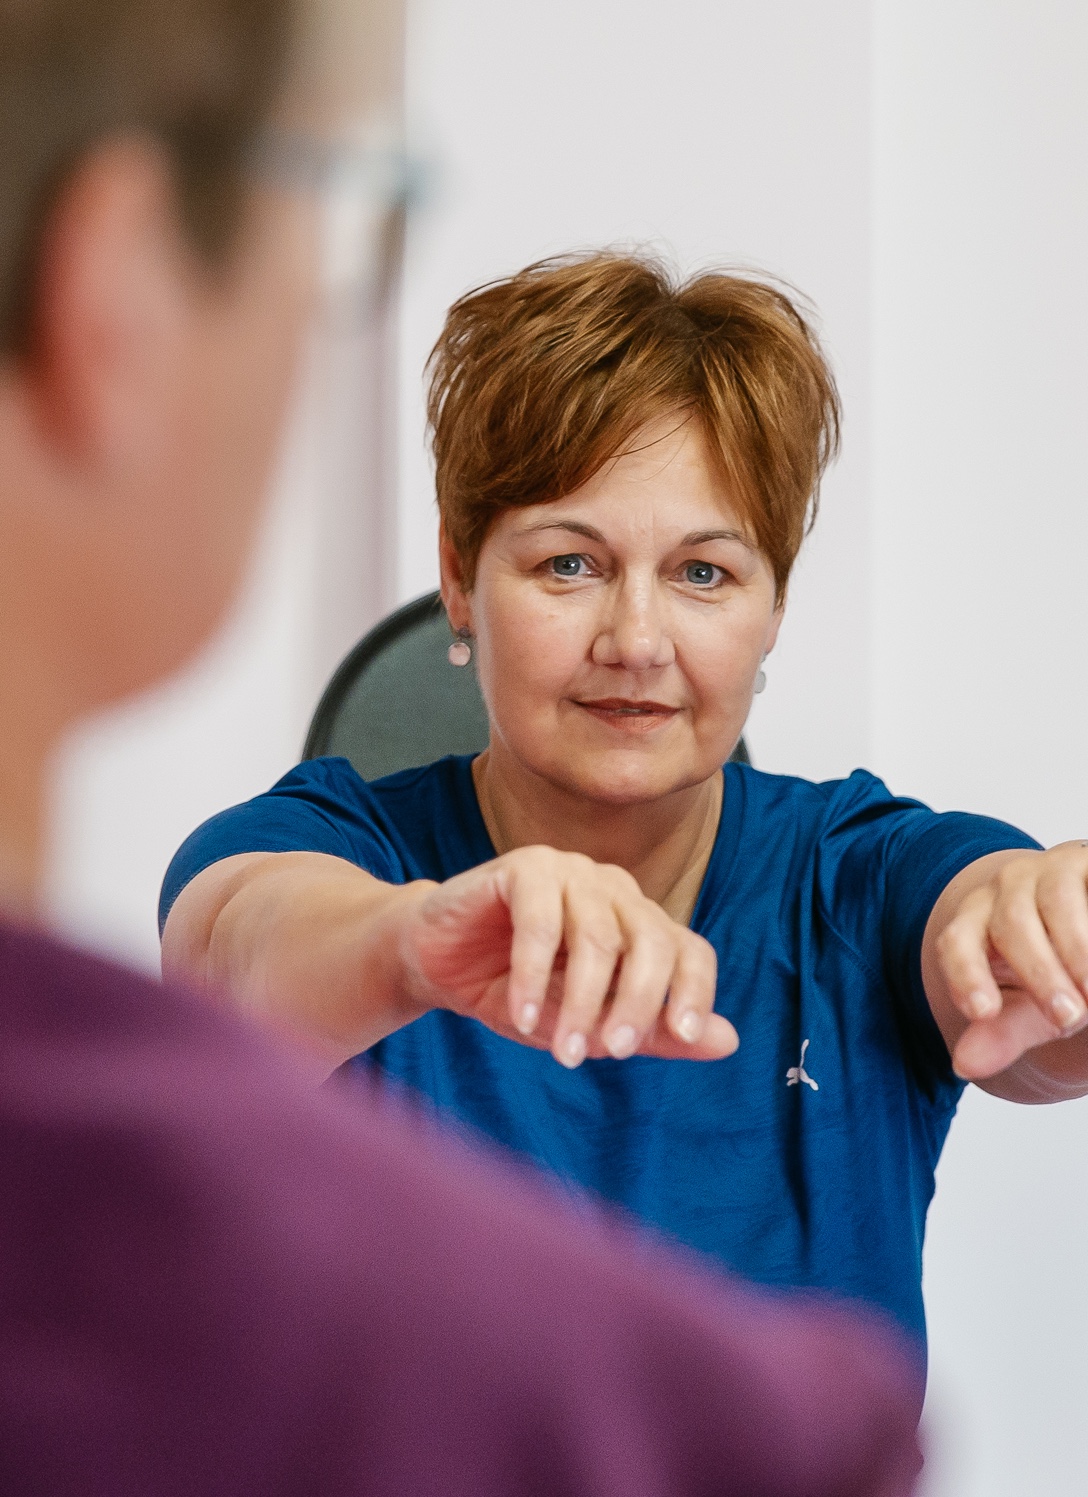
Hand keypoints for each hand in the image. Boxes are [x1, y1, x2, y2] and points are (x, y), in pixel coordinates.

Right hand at [392, 846, 737, 1067]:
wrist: (435, 965)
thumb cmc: (513, 993)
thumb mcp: (584, 1026)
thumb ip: (652, 1033)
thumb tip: (727, 1043)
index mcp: (640, 924)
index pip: (690, 950)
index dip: (695, 991)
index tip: (684, 1035)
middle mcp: (615, 891)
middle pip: (652, 941)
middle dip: (638, 1001)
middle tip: (613, 1051)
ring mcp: (572, 872)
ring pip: (598, 936)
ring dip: (580, 1000)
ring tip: (562, 1050)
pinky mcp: (524, 867)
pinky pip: (541, 921)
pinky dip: (532, 976)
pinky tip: (519, 1016)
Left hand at [935, 843, 1087, 1081]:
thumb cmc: (1054, 973)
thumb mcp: (1029, 1008)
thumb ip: (1000, 1032)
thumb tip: (963, 1066)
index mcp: (976, 921)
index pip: (957, 942)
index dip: (965, 974)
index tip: (982, 1012)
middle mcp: (1008, 888)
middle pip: (1011, 924)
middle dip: (1039, 973)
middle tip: (1069, 1018)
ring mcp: (1053, 868)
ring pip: (1057, 900)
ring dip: (1078, 950)